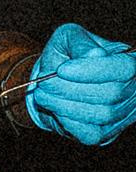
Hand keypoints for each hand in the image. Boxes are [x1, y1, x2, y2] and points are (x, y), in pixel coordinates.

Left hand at [22, 22, 135, 145]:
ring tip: (43, 94)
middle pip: (111, 93)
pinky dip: (68, 121)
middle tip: (44, 83)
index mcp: (130, 61)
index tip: (62, 70)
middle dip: (70, 88)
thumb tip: (94, 55)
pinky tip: (54, 107)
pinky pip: (91, 132)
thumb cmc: (67, 56)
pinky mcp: (107, 133)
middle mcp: (134, 89)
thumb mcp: (68, 38)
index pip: (124, 68)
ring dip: (65, 105)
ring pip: (101, 114)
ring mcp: (124, 113)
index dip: (93, 70)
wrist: (58, 81)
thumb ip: (79, 42)